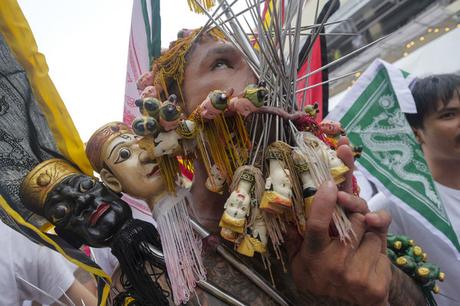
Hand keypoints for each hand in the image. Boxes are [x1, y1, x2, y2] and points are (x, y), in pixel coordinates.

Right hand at [287, 181, 392, 304]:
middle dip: (356, 214)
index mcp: (314, 256)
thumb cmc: (318, 283)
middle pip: (356, 220)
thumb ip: (295, 241)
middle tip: (352, 216)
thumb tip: (289, 215)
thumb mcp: (299, 265)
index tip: (329, 184)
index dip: (324, 202)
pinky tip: (367, 264)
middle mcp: (336, 264)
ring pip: (373, 233)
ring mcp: (358, 275)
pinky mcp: (377, 284)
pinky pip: (383, 252)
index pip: (317, 224)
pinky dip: (377, 252)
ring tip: (357, 249)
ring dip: (368, 234)